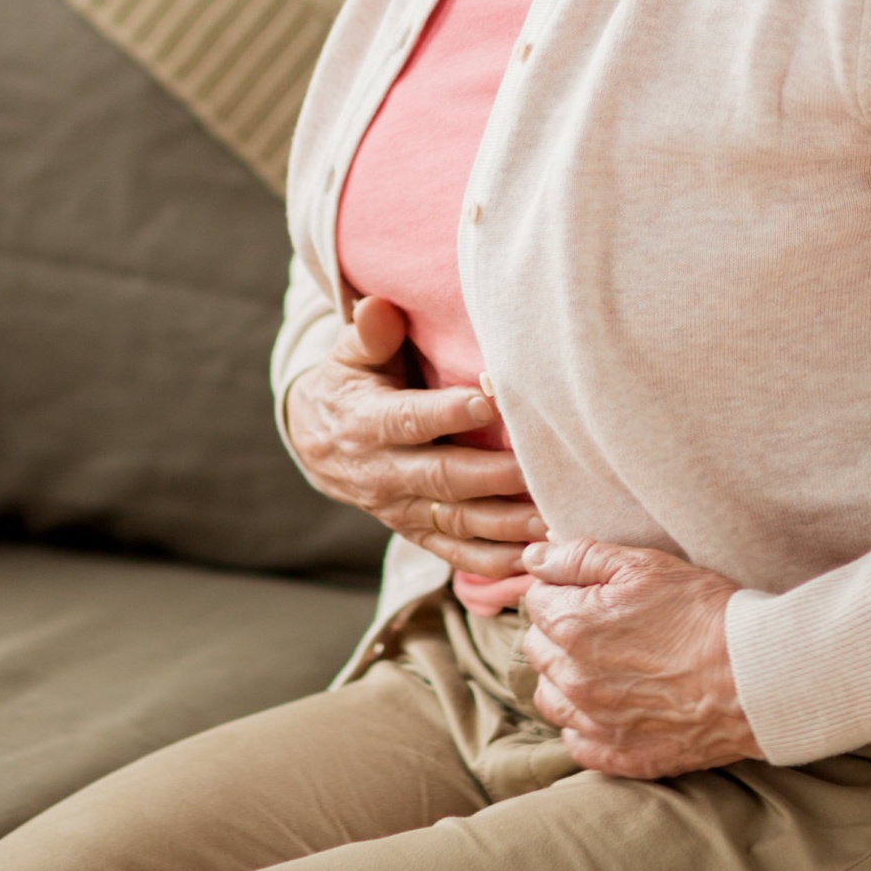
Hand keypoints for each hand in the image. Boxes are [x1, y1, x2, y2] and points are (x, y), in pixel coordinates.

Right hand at [285, 296, 544, 577]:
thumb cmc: (350, 386)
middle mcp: (383, 473)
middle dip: (493, 476)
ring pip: (457, 523)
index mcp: (366, 423)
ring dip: (505, 525)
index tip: (487, 402)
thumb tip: (379, 308)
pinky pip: (458, 555)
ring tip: (551, 518)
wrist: (318, 442)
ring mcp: (402, 509)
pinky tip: (537, 556)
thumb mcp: (349, 355)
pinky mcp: (418, 533)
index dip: (446, 414)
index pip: (408, 420)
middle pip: (442, 478)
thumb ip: (369, 334)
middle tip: (539, 469)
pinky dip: (498, 563)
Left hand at [520, 539, 762, 777]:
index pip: (536, 601)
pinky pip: (577, 741)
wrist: (755, 676)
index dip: (561, 589)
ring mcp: (596, 722)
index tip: (590, 591)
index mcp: (572, 626)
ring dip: (564, 678)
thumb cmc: (702, 612)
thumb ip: (578, 557)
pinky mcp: (622, 755)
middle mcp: (574, 679)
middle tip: (602, 623)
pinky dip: (584, 724)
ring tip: (602, 664)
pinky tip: (609, 707)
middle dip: (558, 631)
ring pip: (550, 697)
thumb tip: (533, 558)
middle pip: (537, 648)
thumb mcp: (642, 565)